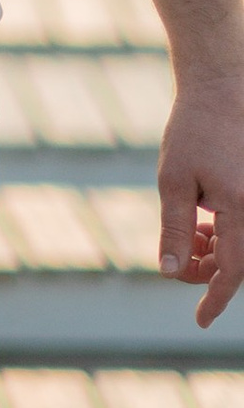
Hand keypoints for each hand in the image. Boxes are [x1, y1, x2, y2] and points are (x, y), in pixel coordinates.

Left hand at [158, 64, 243, 327]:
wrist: (222, 87)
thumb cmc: (194, 131)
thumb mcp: (174, 182)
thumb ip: (176, 230)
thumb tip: (171, 272)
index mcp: (243, 208)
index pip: (233, 272)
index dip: (215, 300)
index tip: (199, 321)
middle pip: (241, 262)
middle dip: (210, 270)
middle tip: (180, 261)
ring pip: (243, 245)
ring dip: (218, 251)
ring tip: (191, 234)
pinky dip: (226, 232)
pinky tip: (204, 220)